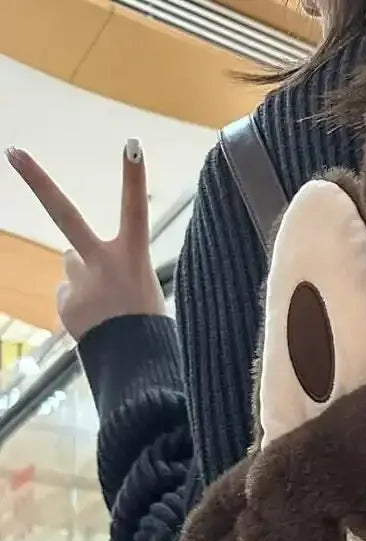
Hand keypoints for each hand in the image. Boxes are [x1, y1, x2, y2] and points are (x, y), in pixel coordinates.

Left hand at [6, 140, 165, 338]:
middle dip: (37, 182)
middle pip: (65, 215)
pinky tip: (96, 323)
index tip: (132, 143)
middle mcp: (103, 263)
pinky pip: (68, 294)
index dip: (134, 177)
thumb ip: (106, 264)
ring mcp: (79, 282)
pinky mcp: (65, 302)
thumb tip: (67, 256)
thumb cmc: (147, 325)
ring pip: (72, 264)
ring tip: (107, 309)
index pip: (136, 210)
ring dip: (85, 281)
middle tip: (12, 151)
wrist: (138, 366)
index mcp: (134, 258)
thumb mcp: (141, 288)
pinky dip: (79, 306)